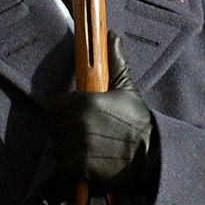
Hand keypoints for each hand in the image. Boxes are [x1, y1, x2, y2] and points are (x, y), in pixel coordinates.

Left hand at [48, 33, 159, 190]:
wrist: (151, 155)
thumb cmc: (139, 121)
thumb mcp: (127, 88)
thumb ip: (115, 62)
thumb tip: (111, 36)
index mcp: (83, 102)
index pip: (54, 104)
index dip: (63, 109)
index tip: (75, 114)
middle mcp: (75, 124)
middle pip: (55, 126)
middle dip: (66, 129)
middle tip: (88, 133)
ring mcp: (74, 148)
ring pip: (57, 147)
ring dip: (68, 149)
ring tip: (89, 149)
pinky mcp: (76, 169)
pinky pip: (62, 167)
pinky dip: (71, 168)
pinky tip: (88, 163)